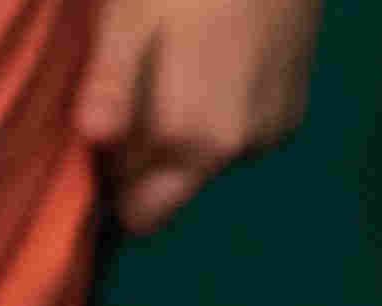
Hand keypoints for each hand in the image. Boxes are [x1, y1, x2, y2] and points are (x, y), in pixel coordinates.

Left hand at [76, 0, 321, 236]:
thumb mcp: (132, 16)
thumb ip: (111, 83)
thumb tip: (89, 139)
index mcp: (190, 138)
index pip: (138, 209)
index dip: (111, 180)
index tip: (100, 136)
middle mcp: (235, 153)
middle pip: (173, 194)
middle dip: (144, 164)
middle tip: (131, 97)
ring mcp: (269, 135)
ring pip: (204, 164)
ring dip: (182, 135)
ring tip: (176, 67)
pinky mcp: (292, 114)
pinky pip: (238, 138)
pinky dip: (219, 115)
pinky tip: (215, 63)